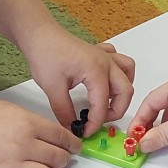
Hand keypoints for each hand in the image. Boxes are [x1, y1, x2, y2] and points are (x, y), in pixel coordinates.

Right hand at [0, 97, 77, 167]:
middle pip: (59, 159)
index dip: (73, 144)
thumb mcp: (16, 111)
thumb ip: (36, 124)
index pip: (63, 138)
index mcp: (29, 125)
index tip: (74, 148)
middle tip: (58, 160)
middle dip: (63, 160)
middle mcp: (23, 146)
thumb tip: (56, 138)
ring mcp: (9, 165)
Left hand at [20, 23, 134, 137]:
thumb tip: (71, 127)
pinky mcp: (99, 53)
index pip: (102, 104)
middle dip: (116, 111)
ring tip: (108, 102)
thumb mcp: (52, 88)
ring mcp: (104, 56)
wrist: (39, 34)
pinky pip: (119, 62)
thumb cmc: (45, 53)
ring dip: (122, 91)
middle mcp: (105, 62)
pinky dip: (119, 73)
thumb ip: (64, 111)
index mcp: (96, 70)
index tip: (85, 132)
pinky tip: (106, 81)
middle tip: (98, 122)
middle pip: (125, 91)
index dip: (95, 123)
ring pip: (128, 73)